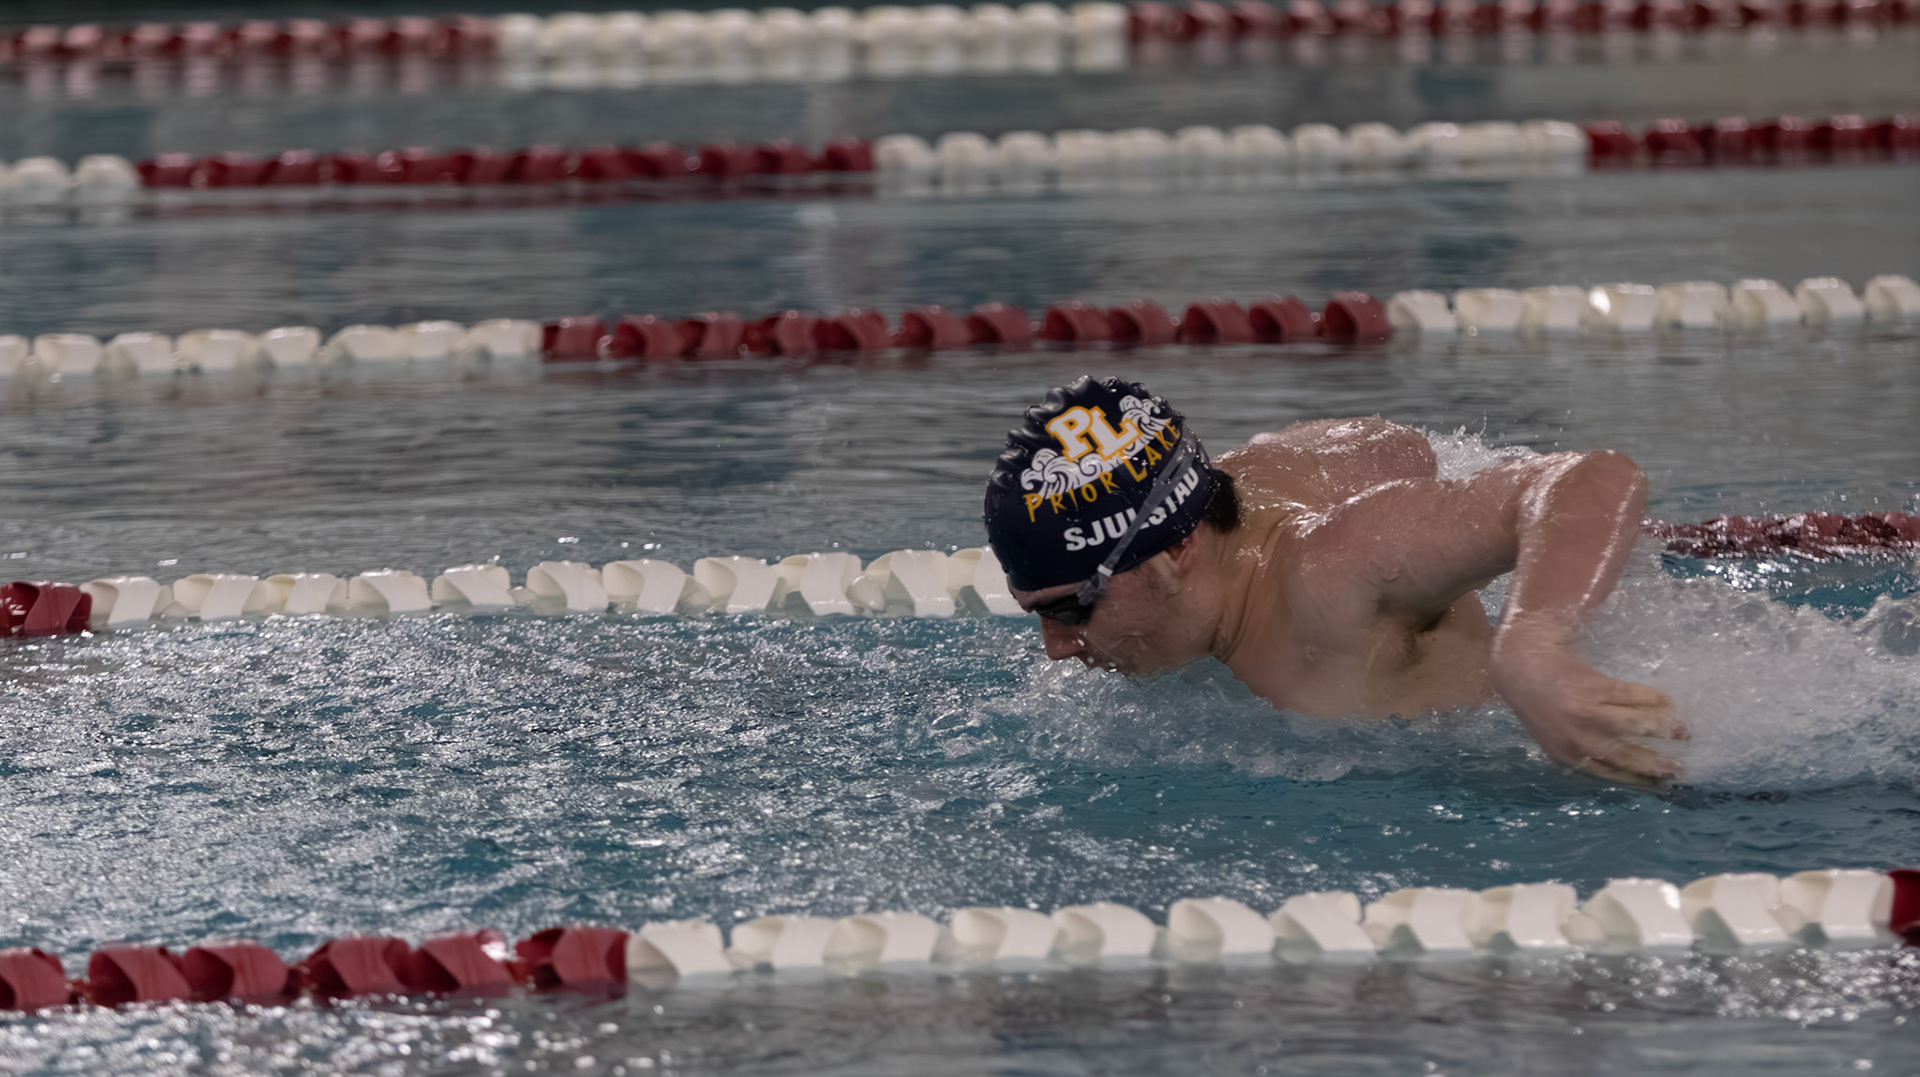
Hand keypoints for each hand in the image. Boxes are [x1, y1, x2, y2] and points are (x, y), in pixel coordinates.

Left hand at [1489, 632, 1687, 783]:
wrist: (1520, 666)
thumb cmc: (1537, 703)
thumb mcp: (1552, 737)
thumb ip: (1579, 752)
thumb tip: (1617, 769)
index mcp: (1568, 756)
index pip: (1612, 775)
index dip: (1640, 780)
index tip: (1661, 784)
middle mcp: (1580, 740)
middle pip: (1629, 757)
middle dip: (1658, 764)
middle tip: (1680, 768)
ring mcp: (1589, 713)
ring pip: (1638, 726)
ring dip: (1665, 729)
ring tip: (1683, 731)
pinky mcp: (1596, 688)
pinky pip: (1635, 696)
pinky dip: (1656, 700)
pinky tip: (1667, 703)